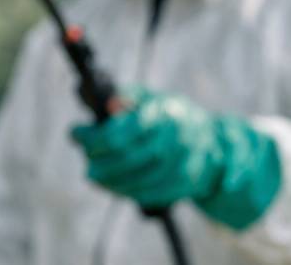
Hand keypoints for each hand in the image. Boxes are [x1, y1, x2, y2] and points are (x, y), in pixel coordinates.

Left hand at [70, 85, 281, 229]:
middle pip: (125, 158)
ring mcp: (181, 165)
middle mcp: (174, 140)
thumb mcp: (151, 97)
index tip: (76, 133)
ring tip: (94, 174)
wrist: (214, 144)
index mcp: (164, 114)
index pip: (119, 132)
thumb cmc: (172, 116)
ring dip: (108, 179)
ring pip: (135, 180)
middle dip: (97, 159)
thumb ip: (126, 97)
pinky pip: (148, 194)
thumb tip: (104, 104)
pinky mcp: (183, 185)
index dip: (92, 136)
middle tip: (85, 157)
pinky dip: (126, 191)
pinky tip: (112, 185)